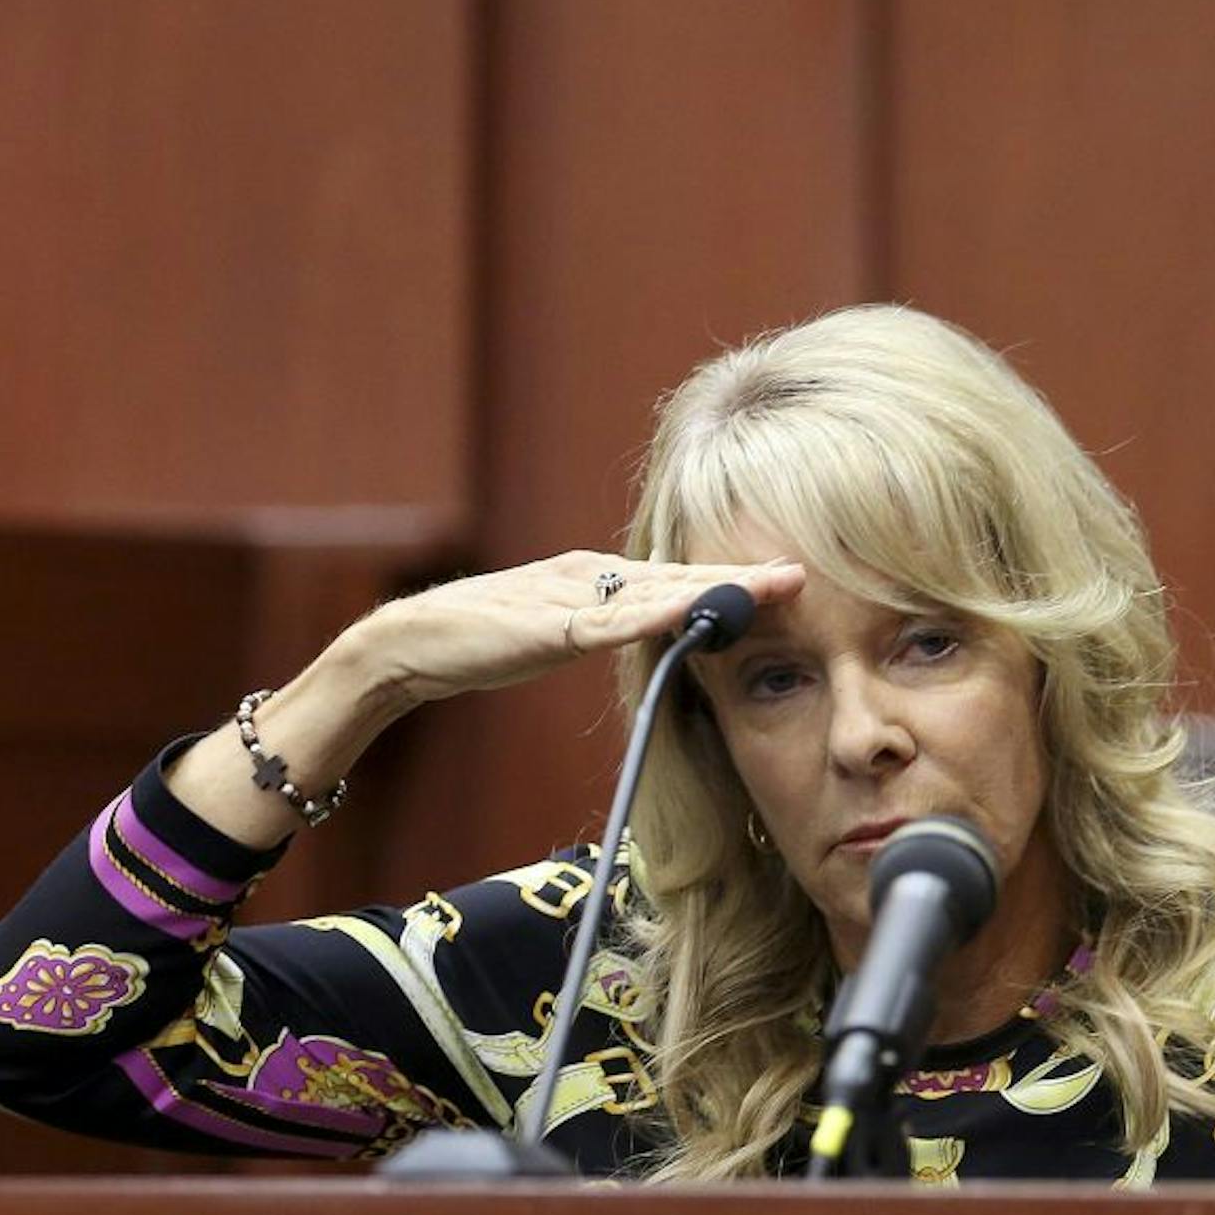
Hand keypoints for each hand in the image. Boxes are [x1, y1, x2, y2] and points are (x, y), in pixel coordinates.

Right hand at [372, 550, 805, 701]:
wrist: (410, 644)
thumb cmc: (481, 641)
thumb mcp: (558, 633)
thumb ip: (602, 629)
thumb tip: (651, 634)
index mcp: (596, 578)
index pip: (676, 579)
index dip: (733, 579)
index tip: (787, 578)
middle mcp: (590, 576)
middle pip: (679, 576)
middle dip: (742, 576)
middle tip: (804, 571)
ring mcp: (570, 597)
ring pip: (657, 592)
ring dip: (717, 589)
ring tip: (770, 585)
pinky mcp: (547, 624)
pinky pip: (610, 621)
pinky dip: (655, 615)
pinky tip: (693, 612)